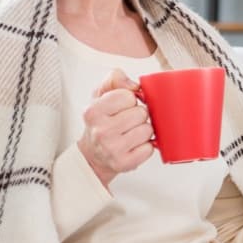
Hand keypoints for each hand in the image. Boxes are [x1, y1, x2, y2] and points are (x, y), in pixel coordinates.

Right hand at [77, 69, 153, 187]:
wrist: (93, 155)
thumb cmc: (100, 123)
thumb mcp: (101, 96)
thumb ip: (115, 79)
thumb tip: (134, 85)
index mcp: (93, 112)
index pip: (128, 96)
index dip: (130, 100)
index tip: (122, 107)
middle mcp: (101, 131)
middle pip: (141, 113)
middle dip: (139, 115)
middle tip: (128, 121)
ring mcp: (112, 149)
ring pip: (148, 130)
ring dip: (144, 131)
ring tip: (131, 133)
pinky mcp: (124, 163)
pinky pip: (149, 149)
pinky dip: (146, 147)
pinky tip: (134, 146)